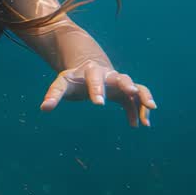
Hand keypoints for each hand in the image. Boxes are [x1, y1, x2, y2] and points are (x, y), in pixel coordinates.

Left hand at [40, 61, 155, 127]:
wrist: (88, 70)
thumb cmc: (73, 79)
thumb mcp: (62, 84)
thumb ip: (54, 94)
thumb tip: (44, 108)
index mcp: (91, 71)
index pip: (93, 78)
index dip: (96, 89)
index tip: (98, 104)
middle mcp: (109, 75)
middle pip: (120, 77)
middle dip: (126, 85)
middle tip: (131, 92)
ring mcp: (119, 82)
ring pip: (135, 86)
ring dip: (143, 96)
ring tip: (151, 108)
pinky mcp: (126, 92)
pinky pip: (137, 100)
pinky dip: (140, 110)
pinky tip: (141, 124)